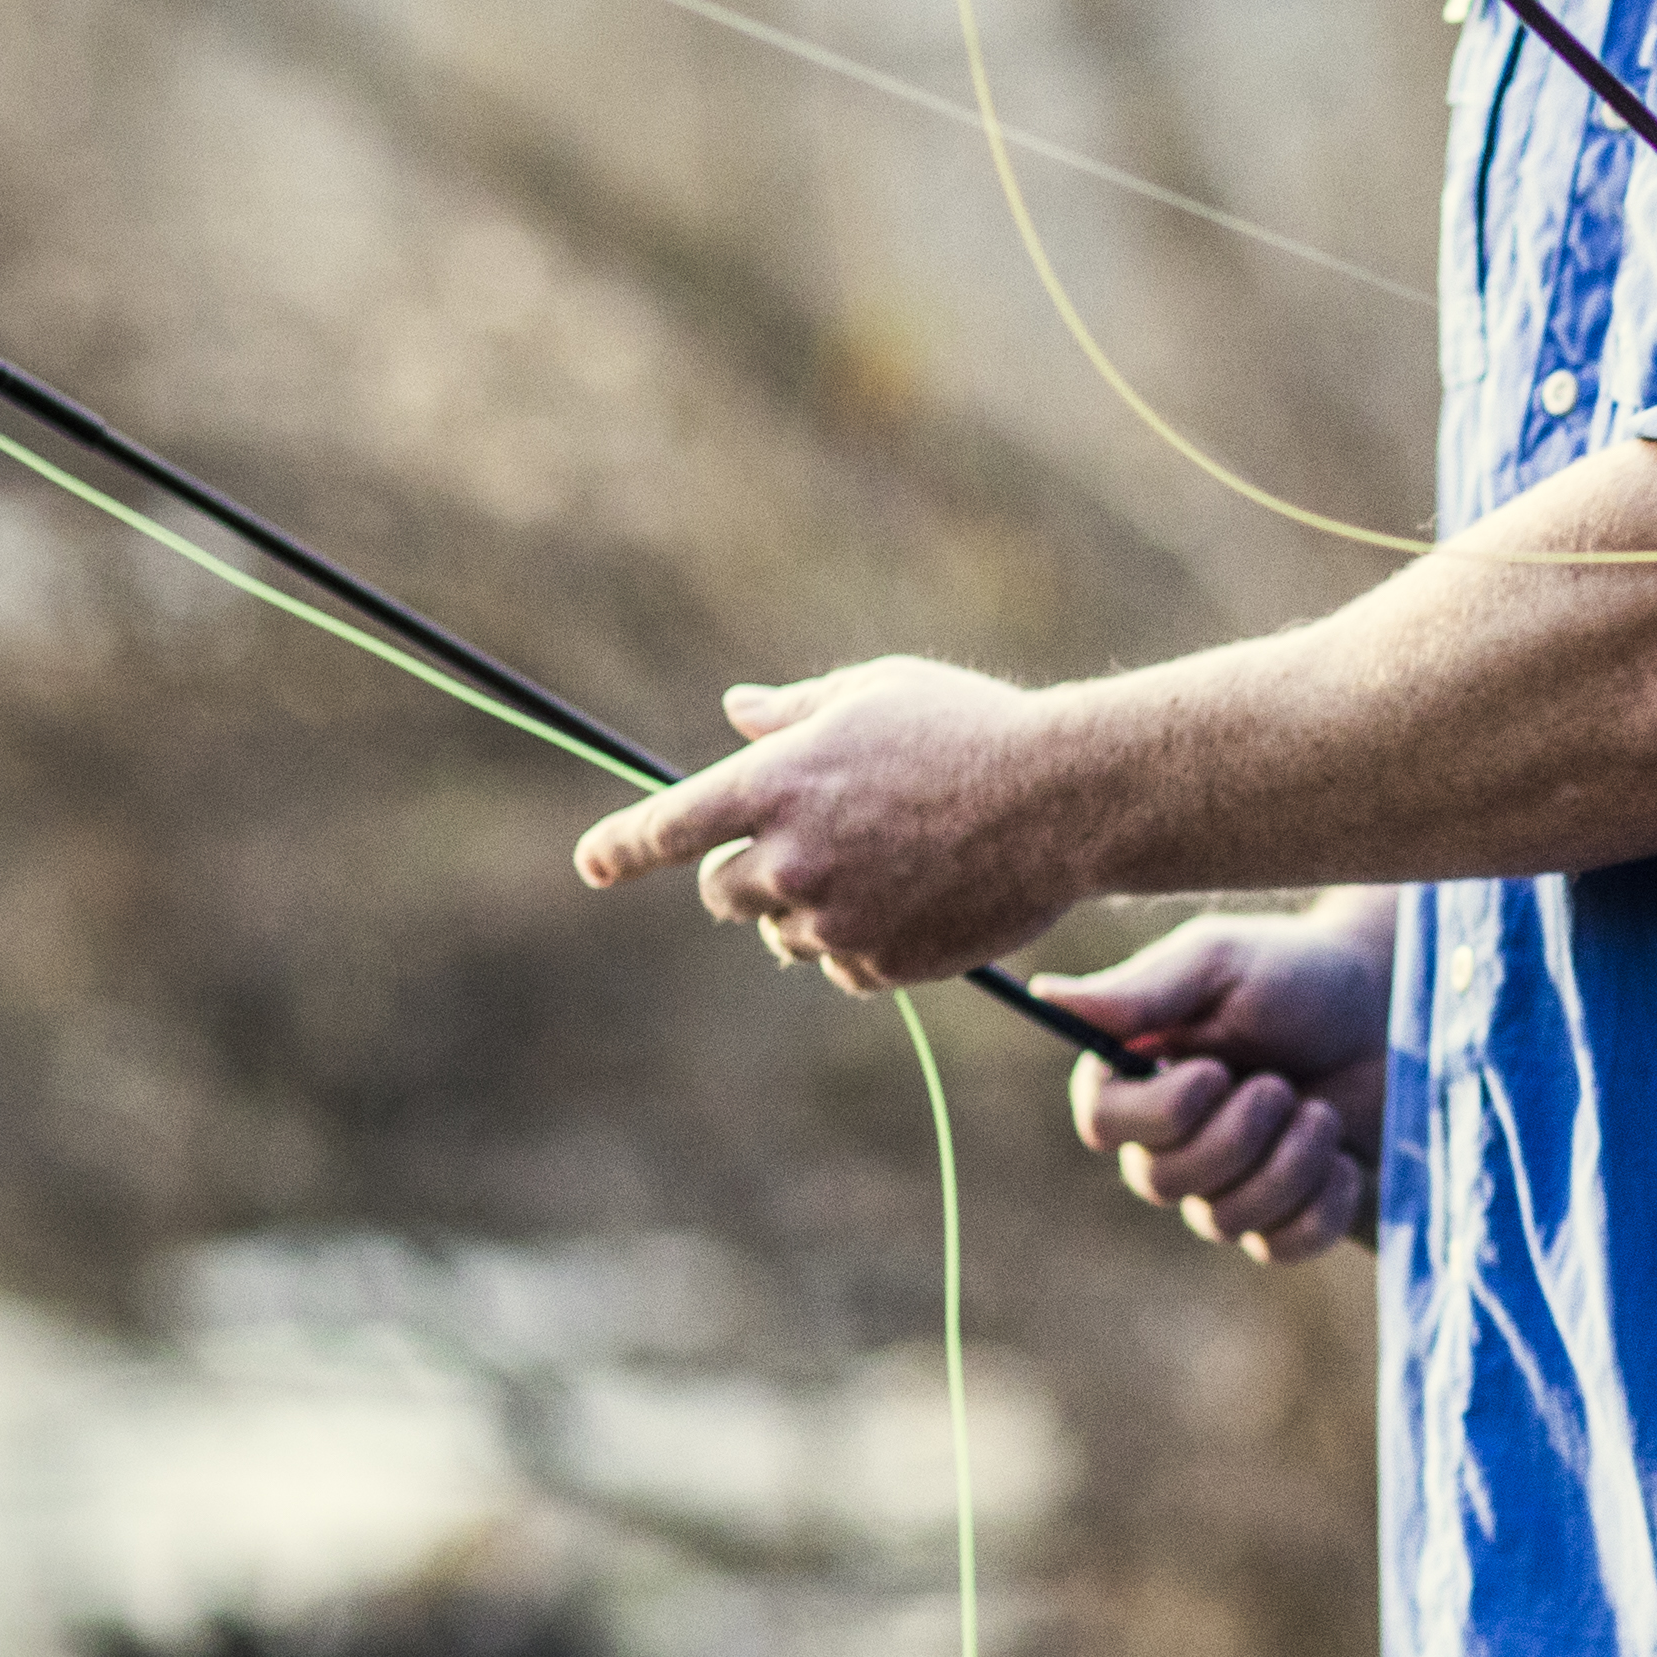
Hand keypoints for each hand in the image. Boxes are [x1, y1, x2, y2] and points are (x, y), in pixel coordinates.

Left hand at [570, 659, 1110, 990]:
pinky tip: (922, 897)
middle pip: (724, 894)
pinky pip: (843, 966)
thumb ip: (795, 711)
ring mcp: (835, 918)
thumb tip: (737, 713)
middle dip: (748, 874)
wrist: (1064, 800)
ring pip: (785, 933)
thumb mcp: (878, 690)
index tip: (591, 864)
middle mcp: (791, 858)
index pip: (668, 828)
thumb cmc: (971, 727)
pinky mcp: (881, 965)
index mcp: (776, 784)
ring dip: (812, 907)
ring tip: (892, 862)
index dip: (621, 848)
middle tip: (810, 843)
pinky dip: (865, 942)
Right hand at [1042, 897, 1399, 1266]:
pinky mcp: (1282, 1218)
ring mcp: (1226, 1185)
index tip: (1213, 1070)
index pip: (1103, 1126)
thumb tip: (1045, 995)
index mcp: (1140, 1073)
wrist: (1393, 1011)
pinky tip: (1343, 1159)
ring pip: (1223, 1220)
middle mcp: (1171, 1138)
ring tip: (1320, 1110)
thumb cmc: (1300, 973)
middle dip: (1237, 1135)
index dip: (1160, 1112)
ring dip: (1288, 1162)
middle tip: (1282, 1083)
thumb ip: (1142, 989)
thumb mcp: (1220, 962)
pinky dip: (1321, 1205)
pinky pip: (1280, 1247)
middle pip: (1161, 1182)